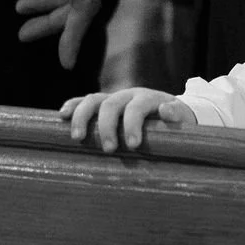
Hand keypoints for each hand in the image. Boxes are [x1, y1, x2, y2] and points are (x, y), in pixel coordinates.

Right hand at [61, 88, 195, 151]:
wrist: (169, 111)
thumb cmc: (175, 120)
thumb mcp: (182, 118)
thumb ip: (176, 114)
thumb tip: (166, 109)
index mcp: (148, 98)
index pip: (136, 107)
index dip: (133, 125)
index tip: (133, 145)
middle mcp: (128, 95)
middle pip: (111, 104)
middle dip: (107, 127)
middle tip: (108, 149)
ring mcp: (113, 98)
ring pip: (93, 99)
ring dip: (82, 117)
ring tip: (77, 137)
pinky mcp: (102, 104)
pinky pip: (83, 100)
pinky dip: (72, 105)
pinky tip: (61, 116)